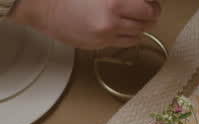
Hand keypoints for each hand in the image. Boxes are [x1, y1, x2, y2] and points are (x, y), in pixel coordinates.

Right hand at [11, 0, 161, 49]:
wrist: (46, 9)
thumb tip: (141, 0)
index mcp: (114, 3)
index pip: (149, 8)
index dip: (153, 4)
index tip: (151, 2)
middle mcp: (111, 22)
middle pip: (147, 24)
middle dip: (149, 16)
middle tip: (147, 9)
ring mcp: (105, 36)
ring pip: (137, 36)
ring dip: (139, 27)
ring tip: (134, 19)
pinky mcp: (98, 45)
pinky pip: (122, 43)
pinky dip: (126, 36)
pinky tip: (121, 27)